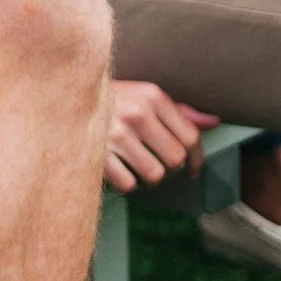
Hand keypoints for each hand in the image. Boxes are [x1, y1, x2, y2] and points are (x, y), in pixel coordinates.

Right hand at [105, 82, 220, 193]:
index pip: (191, 137)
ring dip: (149, 178)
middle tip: (159, 164)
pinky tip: (121, 171)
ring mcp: (117, 135)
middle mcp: (137, 113)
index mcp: (153, 96)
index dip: (197, 159)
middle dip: (171, 169)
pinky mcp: (99, 155)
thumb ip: (180, 112)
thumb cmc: (113, 101)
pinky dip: (127, 183)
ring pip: (154, 176)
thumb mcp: (146, 97)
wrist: (66, 97)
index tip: (193, 169)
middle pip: (175, 160)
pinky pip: (129, 185)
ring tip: (138, 167)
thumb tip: (214, 122)